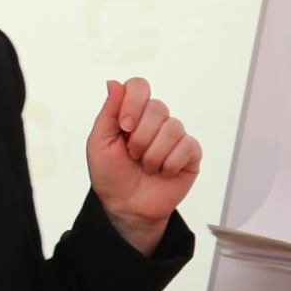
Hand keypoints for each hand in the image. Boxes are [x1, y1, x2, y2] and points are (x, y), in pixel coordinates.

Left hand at [86, 78, 200, 252]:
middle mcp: (156, 120)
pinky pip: (187, 146)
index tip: (124, 127)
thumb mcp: (99, 143)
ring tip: (146, 167)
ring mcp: (175, 136)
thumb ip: (109, 112)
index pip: (139, 86)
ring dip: (153, 154)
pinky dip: (170, 164)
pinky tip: (163, 173)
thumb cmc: (110, 175)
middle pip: (158, 107)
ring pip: (173, 128)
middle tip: (132, 155)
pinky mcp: (190, 154)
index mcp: (133, 113)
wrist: (126, 207)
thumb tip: (114, 82)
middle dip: (141, 137)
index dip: (133, 103)